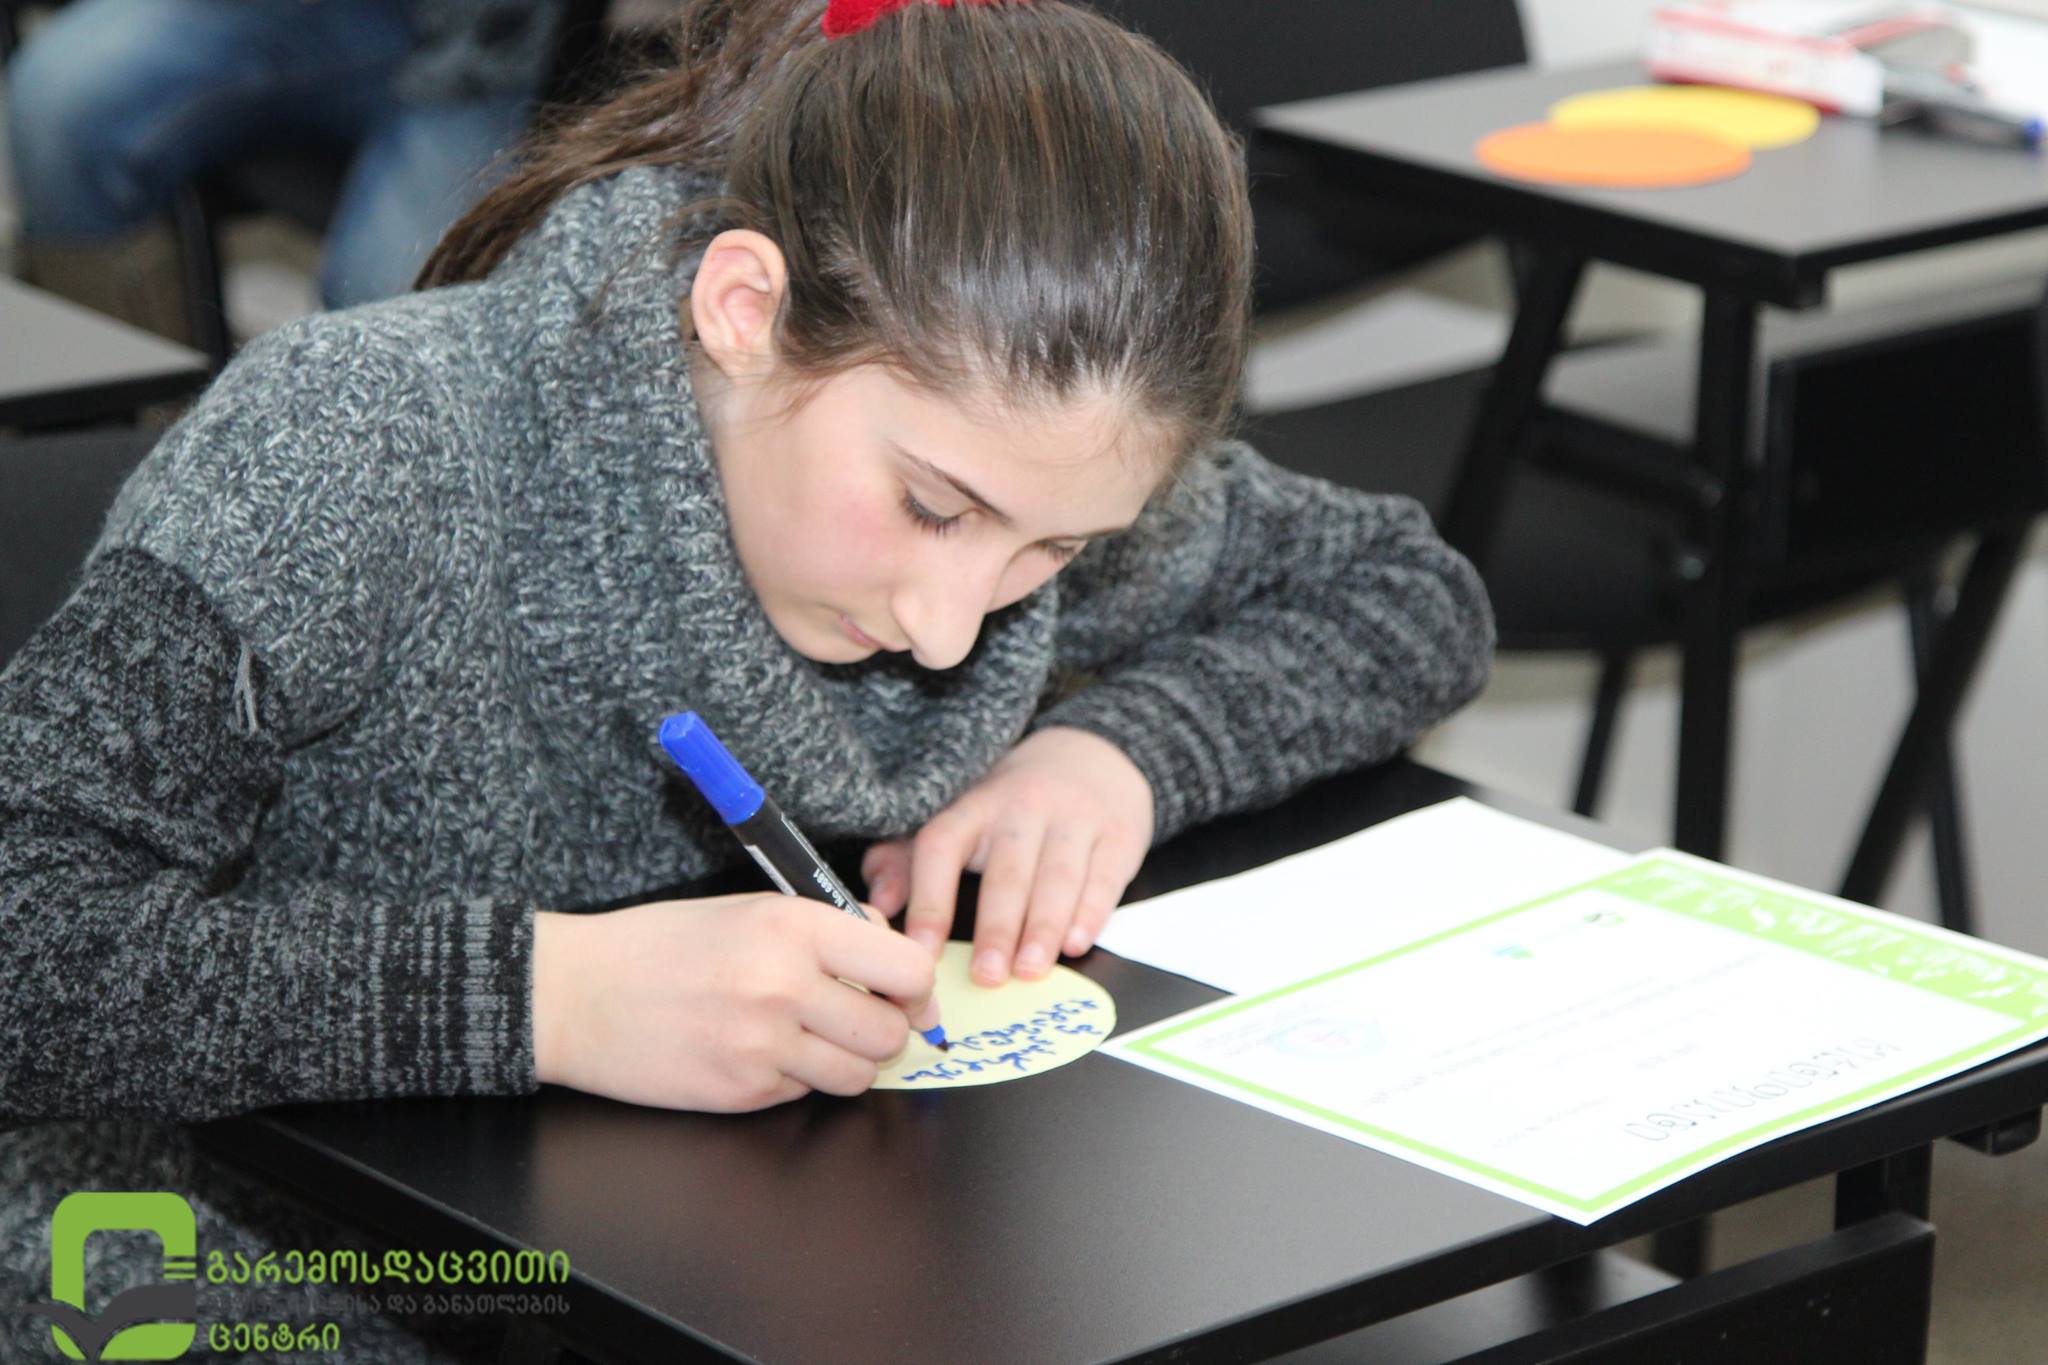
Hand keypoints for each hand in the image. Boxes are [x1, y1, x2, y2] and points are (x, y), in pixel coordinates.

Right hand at [530, 893, 938, 1111]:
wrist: (576, 993)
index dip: (915, 986)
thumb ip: (827, 929)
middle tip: (858, 1017)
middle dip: (885, 1030)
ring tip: (808, 1037)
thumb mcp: (751, 908)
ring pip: (857, 1075)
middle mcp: (785, 987)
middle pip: (890, 1033)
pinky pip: (805, 1095)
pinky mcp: (742, 1093)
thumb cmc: (661, 943)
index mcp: (794, 927)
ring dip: (845, 1061)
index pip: (906, 968)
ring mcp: (763, 1047)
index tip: (905, 990)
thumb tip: (893, 956)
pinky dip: (796, 1079)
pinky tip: (757, 1051)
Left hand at [861, 726, 1152, 985]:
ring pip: (1057, 878)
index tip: (922, 952)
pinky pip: (1103, 877)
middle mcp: (1023, 806)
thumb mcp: (961, 814)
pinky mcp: (1118, 834)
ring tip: (1029, 970)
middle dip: (995, 927)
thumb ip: (908, 859)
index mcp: (974, 805)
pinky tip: (1076, 943)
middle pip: (1006, 871)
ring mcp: (1075, 819)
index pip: (942, 847)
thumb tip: (878, 906)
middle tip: (986, 976)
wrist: (1096, 755)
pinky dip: (1091, 913)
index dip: (929, 902)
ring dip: (1042, 928)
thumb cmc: (1015, 802)